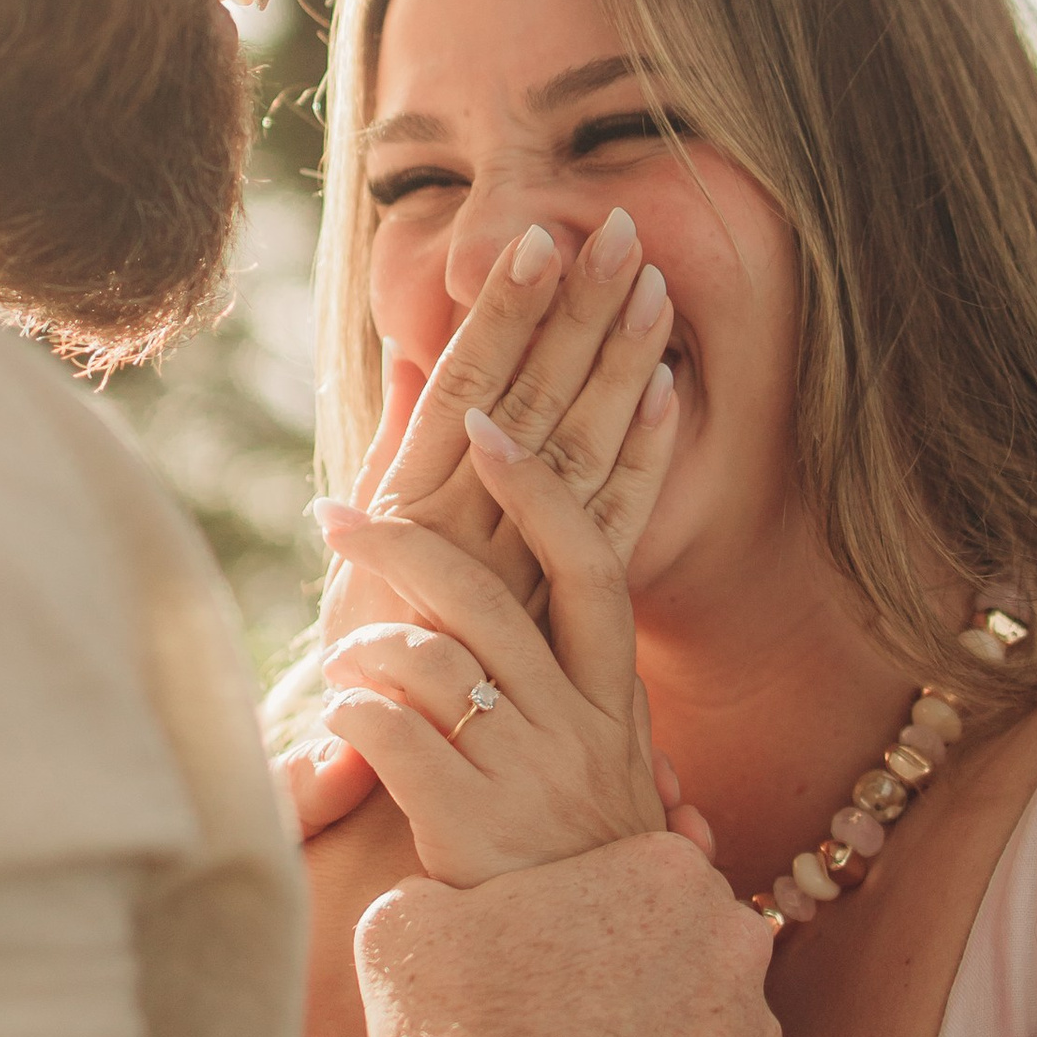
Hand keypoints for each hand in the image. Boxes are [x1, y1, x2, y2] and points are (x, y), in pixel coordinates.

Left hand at [317, 412, 667, 880]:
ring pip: (432, 659)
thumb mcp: (598, 760)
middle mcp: (580, 729)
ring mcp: (527, 777)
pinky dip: (352, 715)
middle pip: (490, 598)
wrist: (583, 992)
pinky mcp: (470, 827)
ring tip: (340, 659)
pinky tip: (339, 722)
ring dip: (367, 643)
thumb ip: (565, 675)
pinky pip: (393, 736)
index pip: (589, 566)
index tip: (485, 423)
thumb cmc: (576, 864)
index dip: (537, 490)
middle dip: (402, 543)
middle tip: (335, 514)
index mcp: (615, 702)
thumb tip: (537, 583)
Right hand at [325, 207, 676, 657]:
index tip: (541, 240)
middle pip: (527, 402)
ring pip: (570, 451)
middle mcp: (455, 531)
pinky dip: (642, 459)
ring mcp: (505, 576)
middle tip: (619, 229)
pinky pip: (606, 531)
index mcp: (407, 505)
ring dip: (614, 364)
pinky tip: (670, 393)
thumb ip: (396, 452)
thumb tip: (412, 357)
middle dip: (574, 314)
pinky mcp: (550, 626)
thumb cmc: (369, 676)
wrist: (380, 807)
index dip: (507, 314)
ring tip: (653, 284)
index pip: (465, 389)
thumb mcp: (367, 555)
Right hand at [355, 835, 807, 1036]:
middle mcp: (736, 946)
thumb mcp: (407, 928)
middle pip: (698, 951)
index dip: (597, 920)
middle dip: (648, 984)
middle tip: (576, 1036)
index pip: (648, 875)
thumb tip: (446, 898)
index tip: (555, 964)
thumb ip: (449, 890)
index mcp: (663, 874)